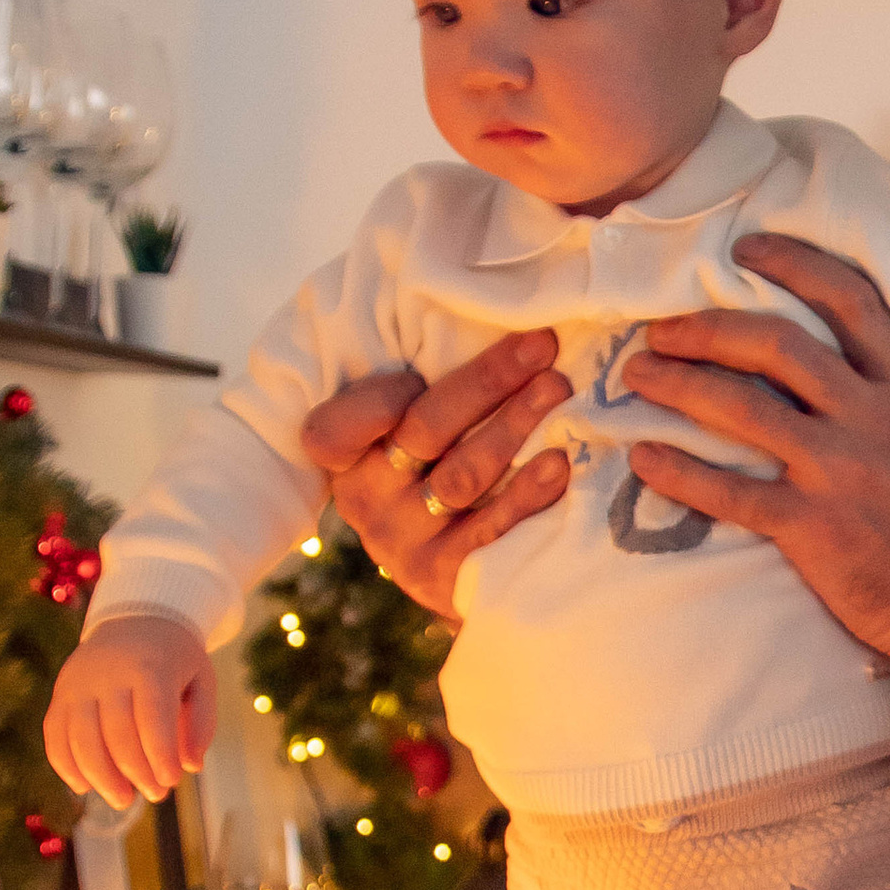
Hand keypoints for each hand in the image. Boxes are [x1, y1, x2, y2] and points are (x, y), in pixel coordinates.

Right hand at [46, 616, 214, 807]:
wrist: (134, 620)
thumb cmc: (175, 658)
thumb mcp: (202, 680)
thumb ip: (202, 722)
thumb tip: (191, 766)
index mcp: (149, 667)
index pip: (152, 718)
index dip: (160, 754)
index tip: (172, 780)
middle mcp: (107, 675)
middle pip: (116, 734)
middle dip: (136, 772)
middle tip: (156, 794)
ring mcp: (77, 685)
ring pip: (80, 740)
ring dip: (101, 778)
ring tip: (123, 800)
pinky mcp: (60, 695)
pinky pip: (54, 736)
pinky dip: (65, 766)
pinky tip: (85, 787)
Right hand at [298, 331, 573, 619]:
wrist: (458, 576)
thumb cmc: (434, 478)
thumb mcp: (406, 436)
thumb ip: (418, 392)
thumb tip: (476, 311)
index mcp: (345, 460)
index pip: (331, 431)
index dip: (373, 402)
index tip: (419, 373)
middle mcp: (367, 501)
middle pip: (424, 431)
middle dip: (487, 382)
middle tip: (541, 348)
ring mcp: (405, 543)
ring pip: (463, 475)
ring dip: (514, 424)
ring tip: (556, 388)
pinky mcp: (447, 578)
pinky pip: (492, 529)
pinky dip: (527, 493)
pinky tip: (558, 462)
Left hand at [622, 232, 889, 660]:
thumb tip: (854, 366)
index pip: (849, 299)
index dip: (793, 263)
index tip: (746, 249)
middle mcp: (871, 417)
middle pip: (775, 343)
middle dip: (707, 328)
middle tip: (662, 329)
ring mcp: (840, 472)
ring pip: (741, 407)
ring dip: (678, 385)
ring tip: (638, 376)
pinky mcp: (814, 529)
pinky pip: (730, 492)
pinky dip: (680, 472)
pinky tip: (643, 459)